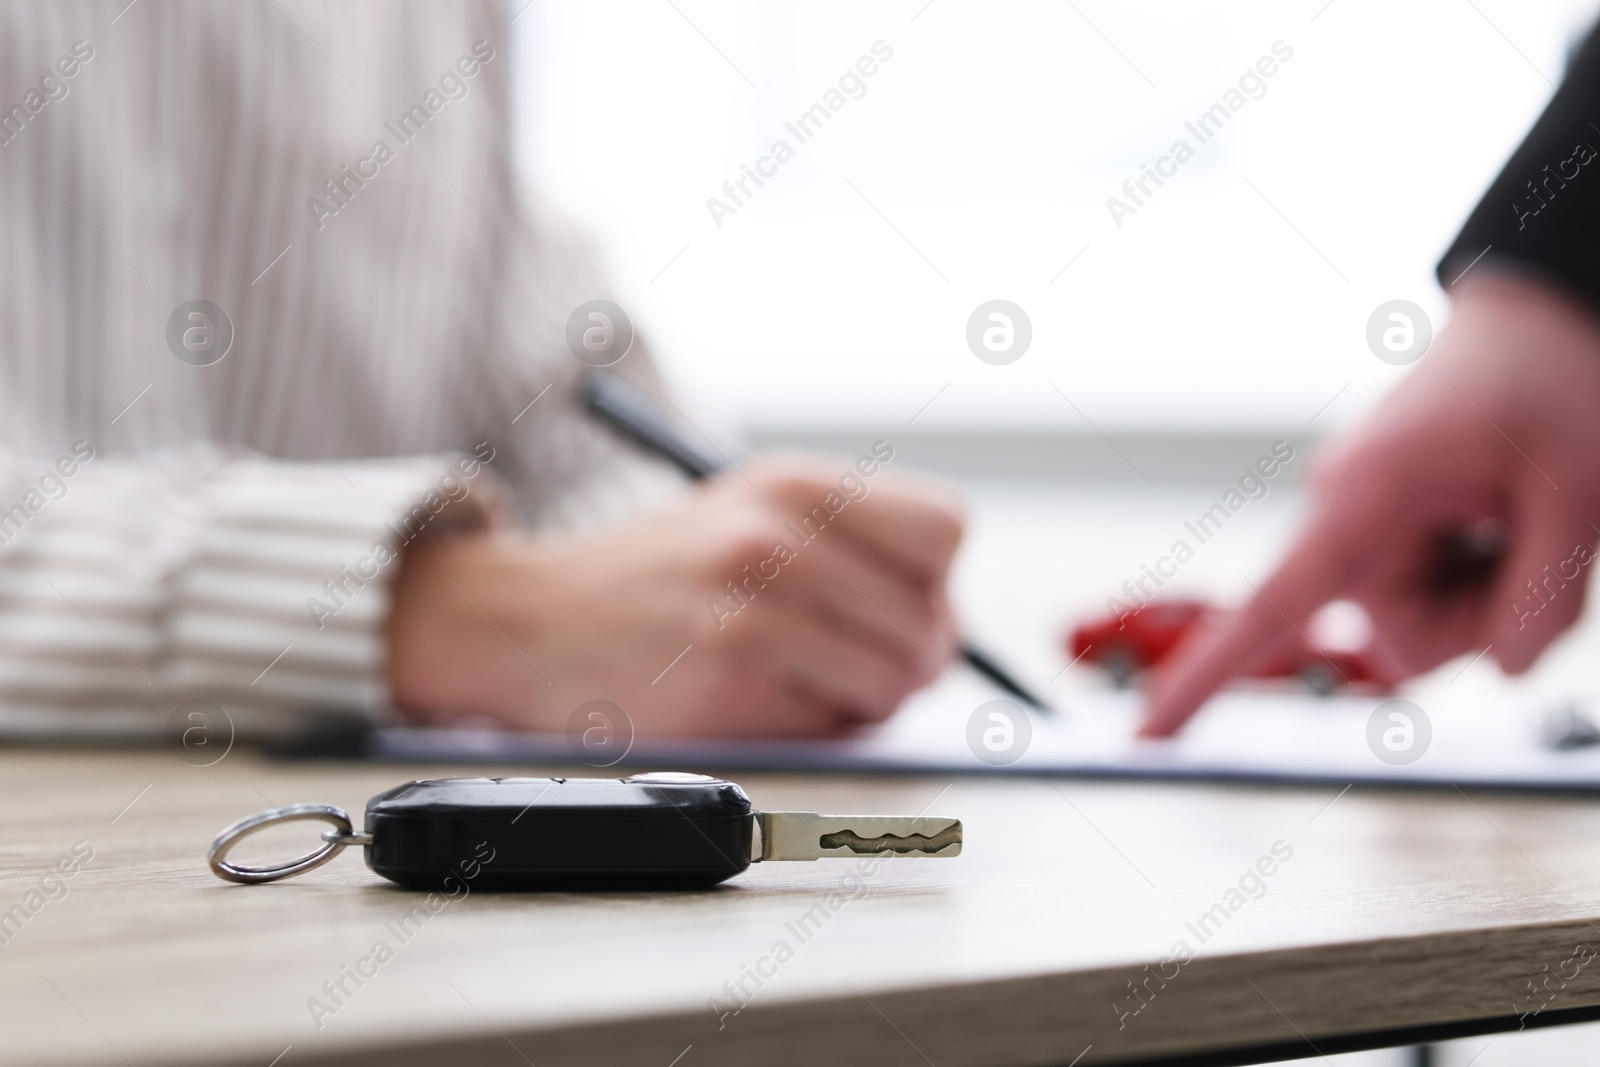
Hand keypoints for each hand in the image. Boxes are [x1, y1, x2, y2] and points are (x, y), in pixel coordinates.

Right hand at [386, 455, 963, 737]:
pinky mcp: (726, 683)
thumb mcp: (752, 515)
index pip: (945, 530)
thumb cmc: (658, 577)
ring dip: (863, 702)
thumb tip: (948, 631)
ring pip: (892, 681)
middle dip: (906, 660)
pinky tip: (760, 704)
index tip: (893, 604)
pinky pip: (831, 727)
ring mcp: (753, 610)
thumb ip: (853, 548)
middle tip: (849, 665)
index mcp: (797, 484)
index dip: (933, 583)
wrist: (528, 620)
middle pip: (928, 621)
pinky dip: (813, 730)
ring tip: (803, 683)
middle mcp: (780, 536)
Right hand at [1141, 272, 1599, 736]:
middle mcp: (1339, 513)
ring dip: (1479, 596)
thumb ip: (1545, 599)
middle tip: (1526, 538)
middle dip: (1477, 619)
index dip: (1201, 681)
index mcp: (1363, 498)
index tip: (1141, 741)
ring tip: (1513, 516)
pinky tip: (1495, 520)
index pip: (1269, 608)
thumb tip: (1507, 668)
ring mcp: (1355, 519)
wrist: (1538, 315)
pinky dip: (1472, 579)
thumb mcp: (1582, 492)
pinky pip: (1418, 593)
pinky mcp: (1376, 525)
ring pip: (1413, 626)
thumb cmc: (1550, 377)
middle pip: (1396, 642)